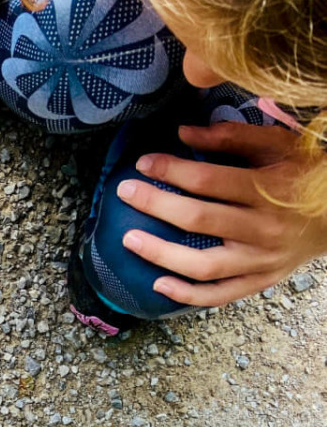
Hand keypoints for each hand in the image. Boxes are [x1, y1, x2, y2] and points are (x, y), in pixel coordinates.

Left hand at [117, 123, 325, 307]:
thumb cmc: (302, 173)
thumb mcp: (277, 145)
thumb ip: (231, 137)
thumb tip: (183, 131)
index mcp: (268, 188)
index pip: (210, 180)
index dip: (172, 170)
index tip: (143, 163)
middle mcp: (263, 227)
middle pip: (200, 219)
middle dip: (157, 205)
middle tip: (124, 193)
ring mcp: (260, 259)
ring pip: (204, 264)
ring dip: (162, 254)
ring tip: (129, 241)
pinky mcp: (260, 281)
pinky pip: (220, 295)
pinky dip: (188, 295)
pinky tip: (158, 285)